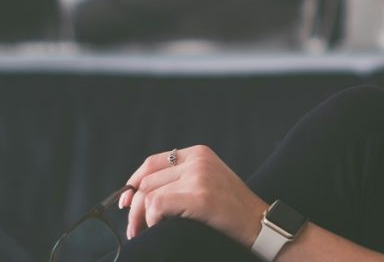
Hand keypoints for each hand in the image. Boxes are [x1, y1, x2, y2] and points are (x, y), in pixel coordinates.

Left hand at [118, 145, 268, 247]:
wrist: (258, 222)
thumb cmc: (232, 208)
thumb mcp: (208, 181)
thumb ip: (181, 178)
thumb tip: (136, 193)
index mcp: (200, 153)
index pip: (153, 162)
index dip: (133, 182)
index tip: (125, 201)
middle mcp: (198, 160)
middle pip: (148, 180)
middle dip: (134, 206)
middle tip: (133, 228)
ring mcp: (199, 176)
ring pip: (149, 194)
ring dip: (140, 217)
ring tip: (142, 231)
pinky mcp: (199, 196)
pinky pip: (158, 205)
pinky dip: (151, 219)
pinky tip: (157, 227)